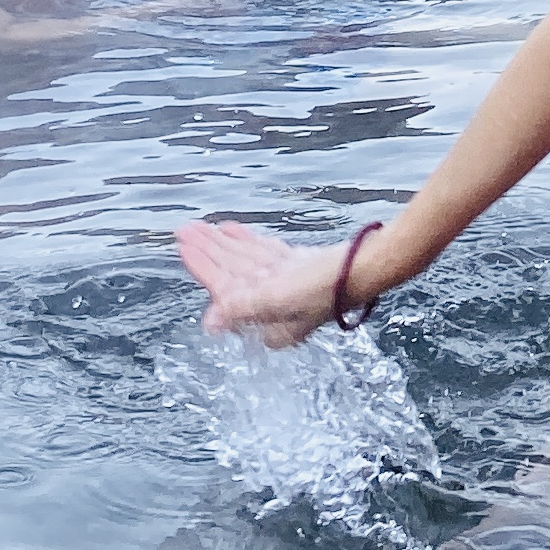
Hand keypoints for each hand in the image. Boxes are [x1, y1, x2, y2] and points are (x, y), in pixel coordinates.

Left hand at [178, 217, 358, 346]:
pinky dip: (247, 241)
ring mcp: (287, 285)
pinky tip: (231, 230)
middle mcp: (274, 308)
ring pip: (246, 261)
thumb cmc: (323, 287)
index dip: (202, 266)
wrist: (365, 266)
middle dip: (209, 251)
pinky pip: (265, 253)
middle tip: (185, 228)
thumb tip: (210, 324)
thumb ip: (241, 308)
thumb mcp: (276, 300)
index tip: (183, 244)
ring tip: (202, 225)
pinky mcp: (299, 268)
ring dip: (223, 243)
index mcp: (266, 322)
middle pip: (233, 274)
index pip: (225, 290)